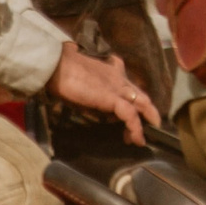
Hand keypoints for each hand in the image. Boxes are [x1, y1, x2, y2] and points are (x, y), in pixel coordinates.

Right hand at [44, 43, 160, 149]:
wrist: (57, 65)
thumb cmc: (63, 75)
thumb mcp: (83, 87)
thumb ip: (95, 95)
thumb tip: (101, 111)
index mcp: (112, 72)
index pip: (130, 87)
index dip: (136, 101)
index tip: (134, 116)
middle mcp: (119, 78)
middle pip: (141, 96)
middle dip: (148, 113)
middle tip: (148, 128)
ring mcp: (118, 86)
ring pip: (142, 104)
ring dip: (144, 122)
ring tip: (142, 138)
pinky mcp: (114, 97)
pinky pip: (130, 114)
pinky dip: (135, 128)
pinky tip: (137, 139)